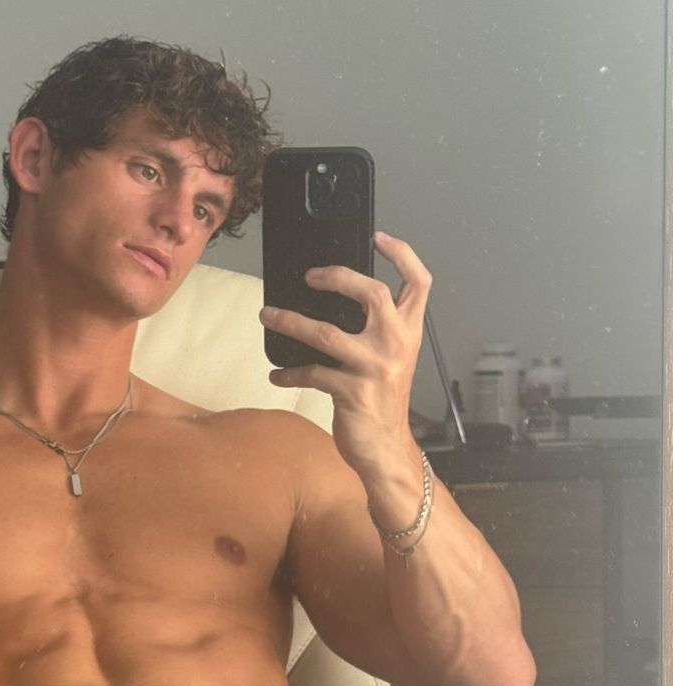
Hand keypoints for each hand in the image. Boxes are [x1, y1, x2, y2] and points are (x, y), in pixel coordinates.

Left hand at [261, 229, 432, 481]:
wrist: (386, 449)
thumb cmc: (382, 401)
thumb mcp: (391, 360)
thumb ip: (376, 330)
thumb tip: (332, 301)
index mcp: (409, 333)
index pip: (418, 283)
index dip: (402, 254)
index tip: (379, 237)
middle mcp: (396, 345)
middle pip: (373, 293)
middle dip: (338, 276)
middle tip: (309, 275)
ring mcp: (375, 369)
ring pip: (326, 333)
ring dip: (290, 322)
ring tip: (267, 315)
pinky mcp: (353, 393)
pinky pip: (312, 374)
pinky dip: (289, 373)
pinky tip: (277, 374)